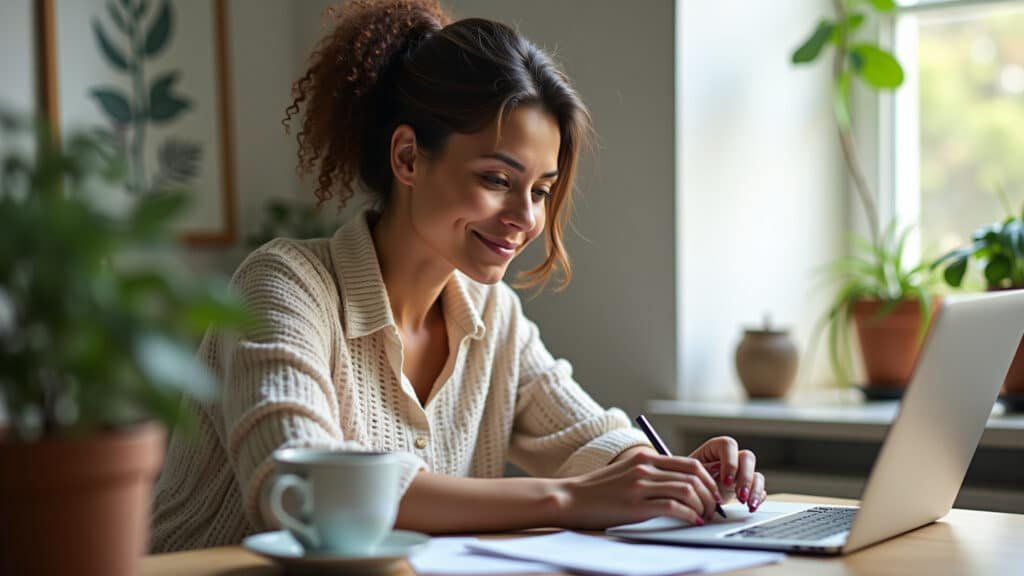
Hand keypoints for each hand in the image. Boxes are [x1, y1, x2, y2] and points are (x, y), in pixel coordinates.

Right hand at [554, 449, 723, 529]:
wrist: (571, 498)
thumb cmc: (599, 490)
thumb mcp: (626, 471)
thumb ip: (650, 473)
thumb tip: (679, 484)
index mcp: (645, 457)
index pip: (690, 463)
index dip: (708, 480)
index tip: (711, 494)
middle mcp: (645, 467)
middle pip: (695, 475)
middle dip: (710, 493)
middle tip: (712, 508)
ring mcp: (640, 485)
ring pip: (688, 491)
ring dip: (702, 507)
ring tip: (702, 517)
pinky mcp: (636, 505)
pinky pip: (674, 508)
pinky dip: (689, 516)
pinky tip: (691, 522)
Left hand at [689, 436, 765, 512]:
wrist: (690, 493)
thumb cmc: (688, 478)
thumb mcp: (691, 472)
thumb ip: (703, 469)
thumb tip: (716, 468)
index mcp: (716, 448)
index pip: (729, 445)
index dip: (730, 462)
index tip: (726, 481)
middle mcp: (732, 458)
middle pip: (747, 458)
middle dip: (745, 478)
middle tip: (739, 495)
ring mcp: (741, 473)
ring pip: (756, 474)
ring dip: (755, 489)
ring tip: (748, 504)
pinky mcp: (747, 487)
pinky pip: (760, 489)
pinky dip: (757, 498)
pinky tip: (751, 507)